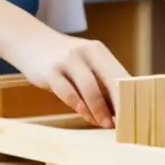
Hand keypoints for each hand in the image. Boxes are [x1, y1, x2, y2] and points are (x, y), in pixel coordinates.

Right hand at [7, 31, 129, 128]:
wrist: (29, 40)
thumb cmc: (62, 58)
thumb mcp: (83, 61)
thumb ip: (98, 78)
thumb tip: (117, 106)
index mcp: (98, 51)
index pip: (121, 74)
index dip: (129, 96)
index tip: (134, 114)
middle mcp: (86, 52)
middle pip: (110, 81)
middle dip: (118, 105)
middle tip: (123, 124)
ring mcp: (68, 60)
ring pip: (90, 89)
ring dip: (99, 110)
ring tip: (104, 123)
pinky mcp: (50, 71)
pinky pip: (68, 93)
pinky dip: (79, 107)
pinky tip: (85, 116)